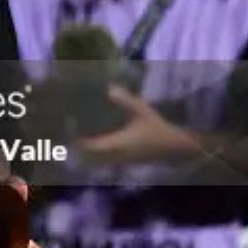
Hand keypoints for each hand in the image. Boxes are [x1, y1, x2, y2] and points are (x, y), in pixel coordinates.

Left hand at [77, 85, 196, 164]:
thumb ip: (125, 100)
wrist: (178, 147)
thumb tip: (109, 89)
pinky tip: (103, 135)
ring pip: (101, 155)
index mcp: (117, 144)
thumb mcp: (142, 112)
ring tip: (84, 131)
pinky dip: (103, 147)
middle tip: (73, 129)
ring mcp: (123, 158)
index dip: (78, 140)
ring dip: (93, 146)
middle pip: (93, 153)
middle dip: (82, 143)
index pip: (90, 146)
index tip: (69, 129)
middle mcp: (117, 154)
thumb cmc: (159, 129)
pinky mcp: (130, 158)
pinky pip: (110, 154)